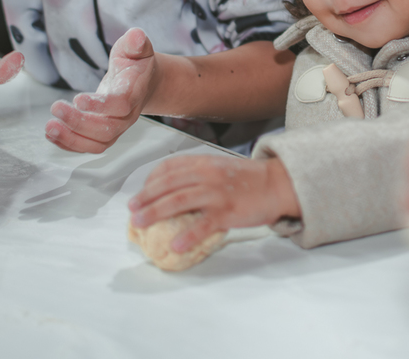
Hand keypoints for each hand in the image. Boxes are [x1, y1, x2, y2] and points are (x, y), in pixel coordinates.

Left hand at [45, 28, 155, 152]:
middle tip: (56, 108)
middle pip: (107, 130)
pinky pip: (89, 146)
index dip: (100, 105)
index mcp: (134, 93)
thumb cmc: (137, 64)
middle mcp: (127, 115)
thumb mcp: (137, 48)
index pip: (120, 105)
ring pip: (98, 143)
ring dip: (72, 139)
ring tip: (50, 127)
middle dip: (79, 123)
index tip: (77, 98)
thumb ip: (136, 43)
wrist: (144, 82)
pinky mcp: (104, 133)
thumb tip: (136, 36)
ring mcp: (116, 126)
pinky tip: (52, 134)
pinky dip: (69, 144)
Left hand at [127, 155, 299, 252]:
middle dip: (146, 198)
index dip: (151, 181)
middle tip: (132, 210)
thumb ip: (198, 174)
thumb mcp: (220, 167)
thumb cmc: (248, 179)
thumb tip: (173, 190)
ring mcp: (216, 193)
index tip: (141, 194)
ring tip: (140, 223)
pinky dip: (188, 235)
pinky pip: (203, 225)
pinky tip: (175, 245)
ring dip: (155, 212)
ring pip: (178, 201)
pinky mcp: (227, 212)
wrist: (277, 184)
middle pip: (168, 185)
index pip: (169, 168)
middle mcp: (206, 175)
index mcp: (203, 163)